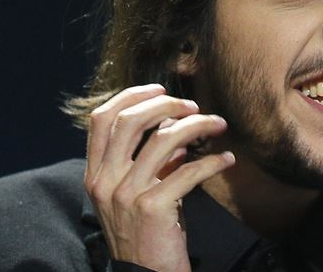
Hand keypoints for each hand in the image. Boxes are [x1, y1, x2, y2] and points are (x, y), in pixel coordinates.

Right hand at [84, 84, 234, 271]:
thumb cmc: (146, 233)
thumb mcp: (136, 194)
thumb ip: (150, 161)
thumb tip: (174, 128)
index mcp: (95, 174)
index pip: (101, 120)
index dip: (130, 96)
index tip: (159, 90)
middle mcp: (105, 181)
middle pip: (130, 120)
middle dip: (166, 104)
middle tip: (193, 106)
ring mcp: (126, 195)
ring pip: (164, 139)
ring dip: (197, 125)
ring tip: (218, 125)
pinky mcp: (153, 208)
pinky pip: (188, 171)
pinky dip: (212, 161)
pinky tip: (226, 159)